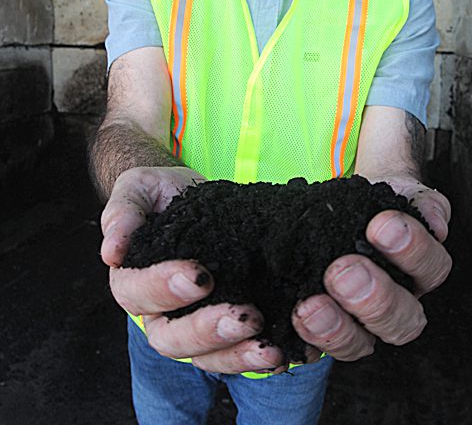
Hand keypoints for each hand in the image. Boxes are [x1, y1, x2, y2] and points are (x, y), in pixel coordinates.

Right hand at [100, 166, 284, 373]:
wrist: (189, 194)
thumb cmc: (159, 193)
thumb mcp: (138, 189)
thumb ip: (123, 213)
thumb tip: (111, 252)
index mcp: (133, 281)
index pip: (139, 294)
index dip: (166, 289)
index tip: (200, 276)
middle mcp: (159, 312)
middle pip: (171, 339)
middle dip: (208, 331)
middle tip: (245, 316)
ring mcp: (193, 323)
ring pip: (206, 357)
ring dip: (238, 355)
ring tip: (270, 348)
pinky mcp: (225, 326)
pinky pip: (236, 353)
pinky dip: (259, 357)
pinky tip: (284, 352)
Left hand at [292, 183, 451, 361]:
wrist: (345, 207)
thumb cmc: (376, 204)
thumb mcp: (402, 193)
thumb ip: (422, 204)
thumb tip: (435, 224)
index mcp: (421, 271)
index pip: (431, 268)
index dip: (411, 251)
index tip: (379, 224)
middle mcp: (397, 304)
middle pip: (401, 320)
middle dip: (373, 298)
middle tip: (342, 269)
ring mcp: (361, 323)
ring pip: (360, 344)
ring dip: (336, 328)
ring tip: (310, 305)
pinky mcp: (325, 330)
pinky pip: (317, 349)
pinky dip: (305, 340)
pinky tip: (291, 319)